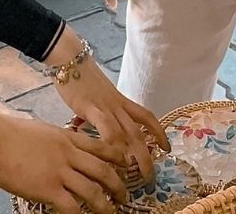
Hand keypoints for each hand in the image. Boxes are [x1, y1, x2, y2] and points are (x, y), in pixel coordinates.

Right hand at [0, 116, 129, 213]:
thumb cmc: (9, 134)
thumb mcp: (41, 131)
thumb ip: (56, 140)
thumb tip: (61, 147)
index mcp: (67, 138)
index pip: (101, 147)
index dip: (118, 158)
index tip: (126, 165)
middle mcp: (69, 154)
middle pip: (104, 171)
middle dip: (118, 185)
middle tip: (124, 196)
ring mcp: (60, 171)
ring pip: (94, 191)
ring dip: (106, 205)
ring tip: (111, 212)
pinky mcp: (49, 188)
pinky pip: (73, 206)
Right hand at [47, 29, 168, 182]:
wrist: (69, 57)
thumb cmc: (78, 76)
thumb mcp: (95, 95)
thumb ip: (99, 111)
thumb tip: (96, 127)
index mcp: (119, 101)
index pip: (146, 117)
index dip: (159, 132)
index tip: (166, 149)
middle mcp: (117, 106)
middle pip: (140, 132)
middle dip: (148, 156)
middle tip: (151, 178)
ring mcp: (106, 107)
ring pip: (129, 133)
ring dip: (137, 155)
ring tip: (140, 175)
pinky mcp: (90, 107)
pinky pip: (106, 127)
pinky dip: (112, 143)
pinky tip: (112, 158)